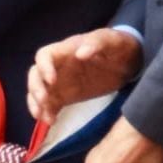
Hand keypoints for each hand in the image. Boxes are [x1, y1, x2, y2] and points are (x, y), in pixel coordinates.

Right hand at [27, 29, 141, 125]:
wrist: (127, 61)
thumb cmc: (116, 46)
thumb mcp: (110, 40)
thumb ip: (96, 44)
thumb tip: (80, 53)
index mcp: (65, 50)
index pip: (44, 55)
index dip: (43, 67)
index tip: (52, 80)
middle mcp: (57, 66)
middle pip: (35, 75)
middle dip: (35, 88)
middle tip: (44, 101)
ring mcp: (61, 82)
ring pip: (39, 91)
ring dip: (37, 103)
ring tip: (44, 117)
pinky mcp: (67, 96)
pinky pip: (51, 104)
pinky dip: (47, 113)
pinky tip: (51, 122)